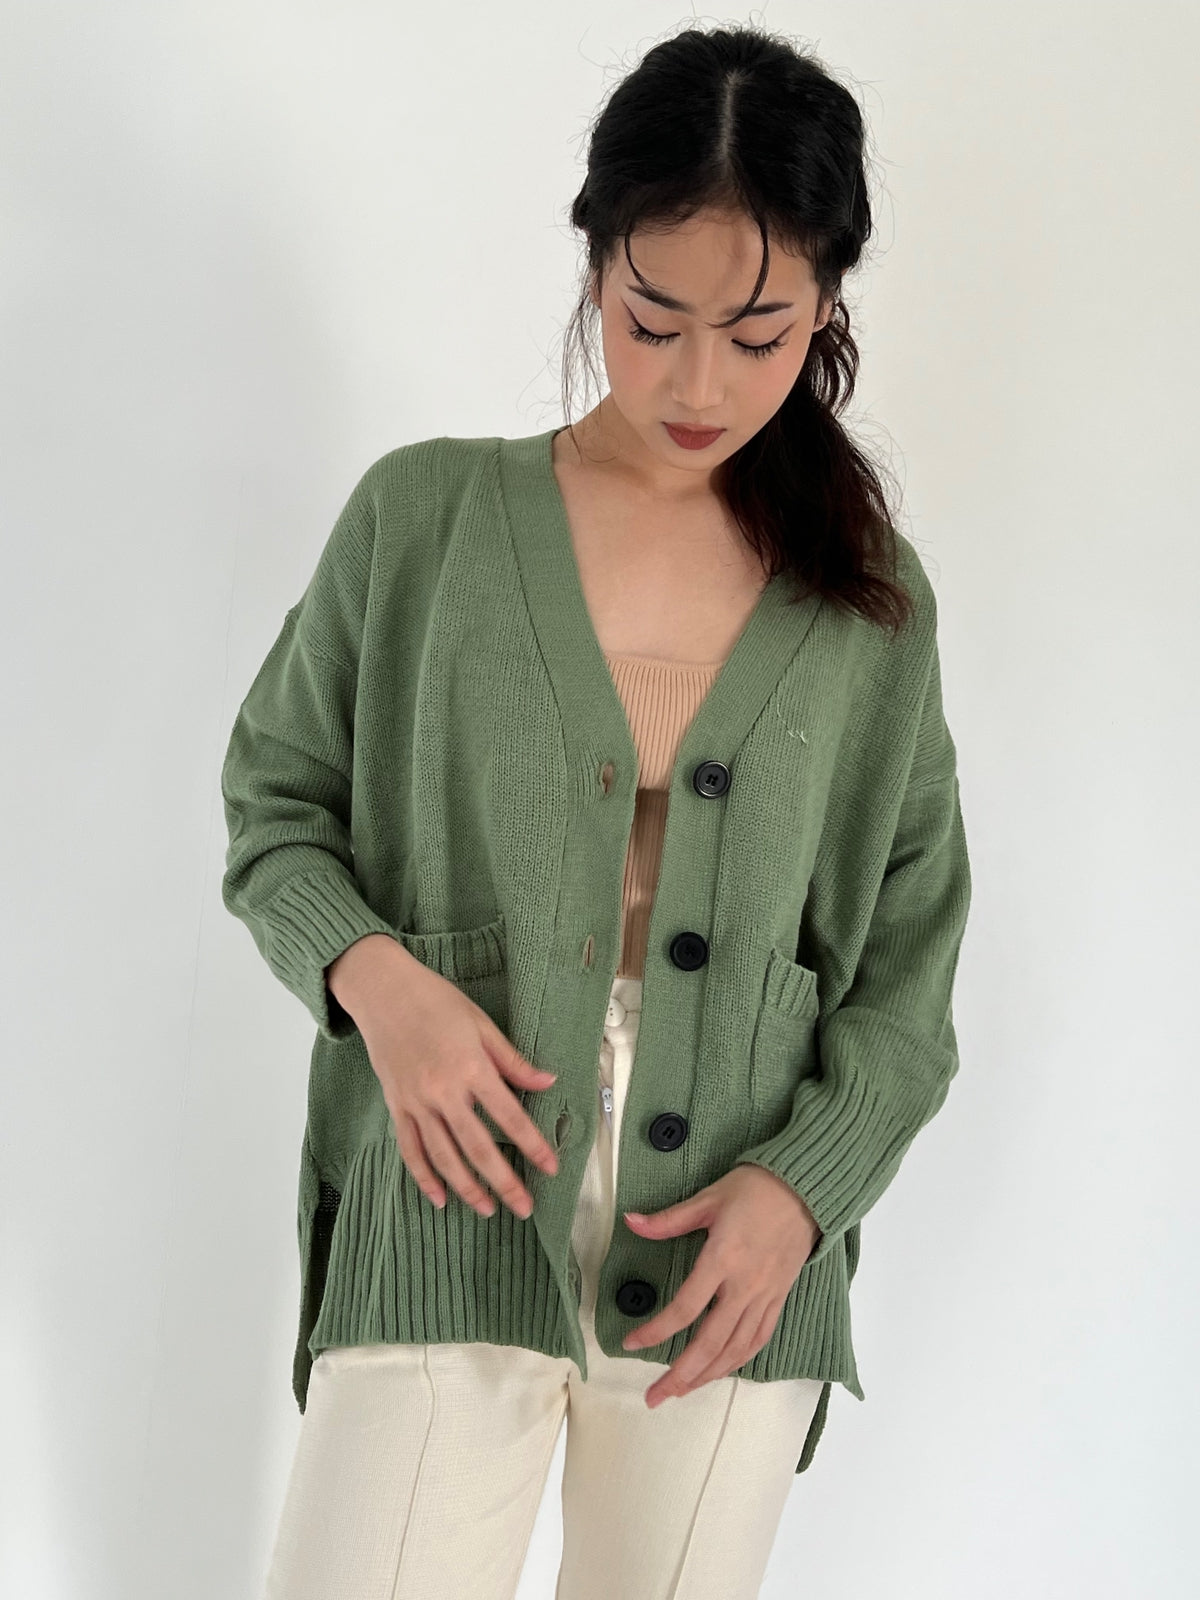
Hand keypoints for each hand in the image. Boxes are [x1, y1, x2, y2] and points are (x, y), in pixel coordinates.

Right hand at [335, 937, 560, 1221]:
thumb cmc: (436, 1001)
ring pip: (443, 1157)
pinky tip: (440, 1197)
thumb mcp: (481, 1024)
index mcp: (470, 1068)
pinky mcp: (396, 1106)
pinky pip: (410, 1149)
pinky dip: (424, 1177)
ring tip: (488, 1209)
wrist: (383, 992)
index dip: (532, 1145)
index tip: (551, 1168)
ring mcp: (416, 1102)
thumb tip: (547, 1083)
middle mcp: (443, 1091)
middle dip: (504, 1182)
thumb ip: (513, 1061)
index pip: (509, 1117)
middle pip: (477, 1148)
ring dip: (467, 1188)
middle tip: (525, 1208)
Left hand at [620, 1163, 820, 1407]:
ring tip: (681, 1391)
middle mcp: (745, 1286)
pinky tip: (720, 1371)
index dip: (656, 1331)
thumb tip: (630, 1222)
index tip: (630, 1343)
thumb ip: (668, 1219)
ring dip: (707, 1375)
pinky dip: (737, 1360)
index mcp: (723, 1259)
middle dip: (681, 1374)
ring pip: (735, 1349)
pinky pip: (757, 1339)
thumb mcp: (708, 1199)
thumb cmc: (755, 1189)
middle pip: (710, 1342)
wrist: (805, 1190)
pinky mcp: (778, 1298)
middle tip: (654, 1396)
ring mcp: (764, 1296)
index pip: (685, 1307)